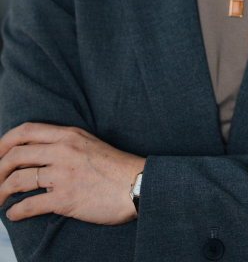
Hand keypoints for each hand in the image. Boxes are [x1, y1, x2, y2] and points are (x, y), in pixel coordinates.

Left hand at [0, 123, 145, 223]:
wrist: (136, 184)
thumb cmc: (114, 166)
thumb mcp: (88, 142)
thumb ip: (64, 142)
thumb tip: (38, 153)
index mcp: (68, 134)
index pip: (25, 131)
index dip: (4, 142)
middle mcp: (63, 151)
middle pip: (16, 155)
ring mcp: (63, 174)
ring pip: (18, 179)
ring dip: (2, 192)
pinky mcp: (66, 198)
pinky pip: (30, 204)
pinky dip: (16, 211)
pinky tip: (13, 214)